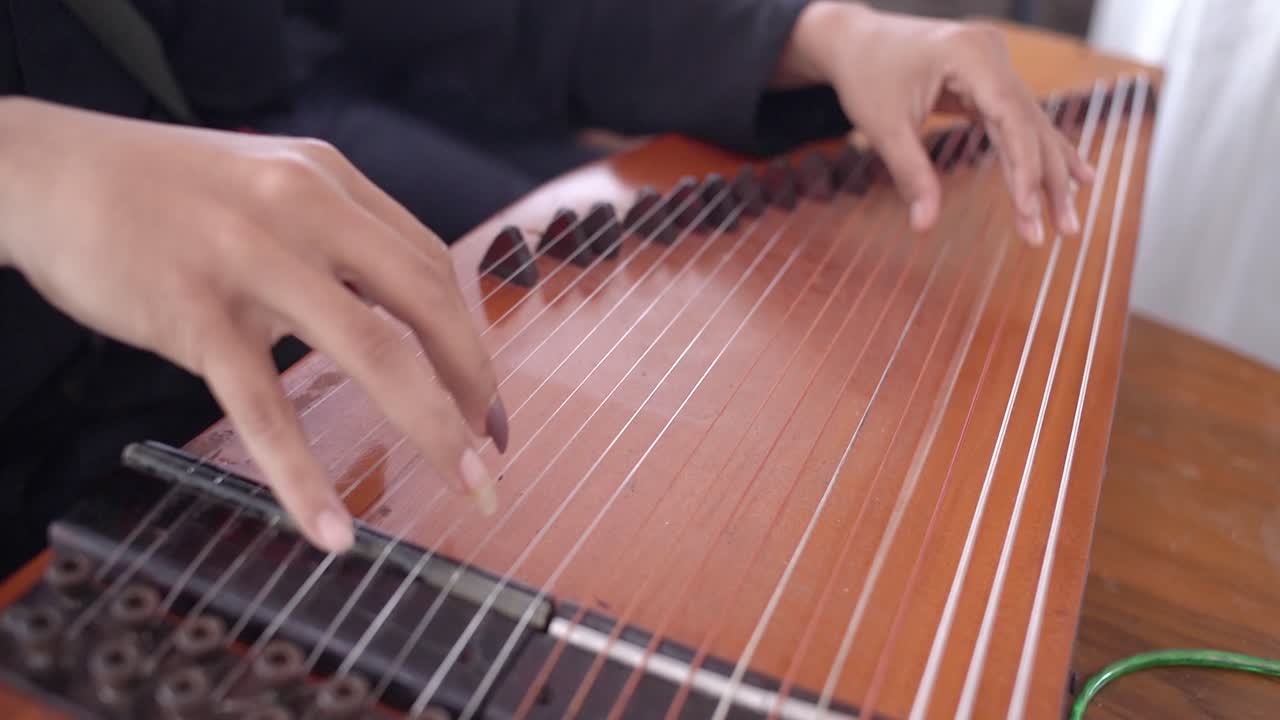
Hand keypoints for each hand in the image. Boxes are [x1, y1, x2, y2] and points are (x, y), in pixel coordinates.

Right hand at [0, 98, 505, 552]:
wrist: (43, 172)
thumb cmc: (158, 191)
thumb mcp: (265, 184)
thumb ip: (328, 236)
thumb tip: (387, 312)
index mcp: (329, 181)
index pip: (427, 263)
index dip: (468, 334)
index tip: (484, 391)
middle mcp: (304, 210)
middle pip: (424, 301)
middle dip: (474, 380)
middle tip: (494, 445)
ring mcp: (251, 259)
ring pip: (368, 350)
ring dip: (430, 423)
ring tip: (468, 482)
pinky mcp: (194, 313)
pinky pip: (263, 407)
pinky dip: (302, 474)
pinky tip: (330, 527)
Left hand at [775, 1, 1093, 243]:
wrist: (853, 38)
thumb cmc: (864, 76)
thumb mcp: (882, 127)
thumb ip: (910, 174)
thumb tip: (924, 227)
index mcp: (970, 55)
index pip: (1011, 117)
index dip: (1025, 167)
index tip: (1028, 211)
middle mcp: (992, 53)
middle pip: (1031, 123)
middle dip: (1047, 180)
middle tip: (1062, 231)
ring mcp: (995, 62)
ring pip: (1031, 124)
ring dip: (1049, 173)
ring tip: (1067, 220)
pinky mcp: (990, 76)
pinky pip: (1019, 119)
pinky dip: (1038, 151)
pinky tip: (1076, 177)